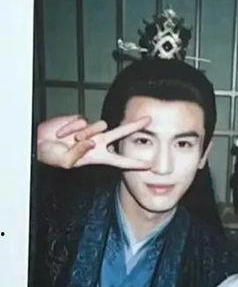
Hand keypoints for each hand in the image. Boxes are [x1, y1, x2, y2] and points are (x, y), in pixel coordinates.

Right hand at [37, 114, 151, 169]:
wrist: (40, 142)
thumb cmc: (53, 156)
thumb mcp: (66, 162)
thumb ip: (79, 153)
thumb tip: (91, 141)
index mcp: (99, 157)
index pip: (120, 161)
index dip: (134, 163)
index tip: (149, 166)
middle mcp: (98, 143)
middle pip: (121, 133)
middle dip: (135, 126)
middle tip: (149, 120)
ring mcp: (91, 130)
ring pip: (99, 126)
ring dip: (84, 133)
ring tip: (70, 140)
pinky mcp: (82, 120)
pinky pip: (83, 121)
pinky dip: (71, 127)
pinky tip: (63, 132)